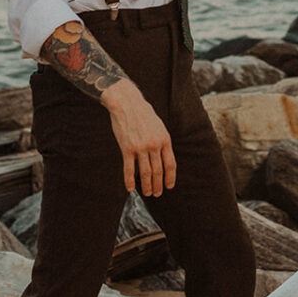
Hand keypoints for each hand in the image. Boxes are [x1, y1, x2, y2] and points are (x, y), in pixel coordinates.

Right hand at [101, 78, 176, 195]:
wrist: (127, 103)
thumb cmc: (143, 114)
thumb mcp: (159, 126)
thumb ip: (162, 141)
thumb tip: (164, 157)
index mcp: (165, 139)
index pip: (170, 164)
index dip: (170, 178)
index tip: (169, 186)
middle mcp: (154, 145)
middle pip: (158, 171)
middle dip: (158, 184)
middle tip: (157, 193)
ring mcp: (140, 147)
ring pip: (145, 173)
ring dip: (147, 186)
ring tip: (148, 193)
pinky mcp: (127, 148)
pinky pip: (129, 169)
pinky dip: (129, 180)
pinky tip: (130, 189)